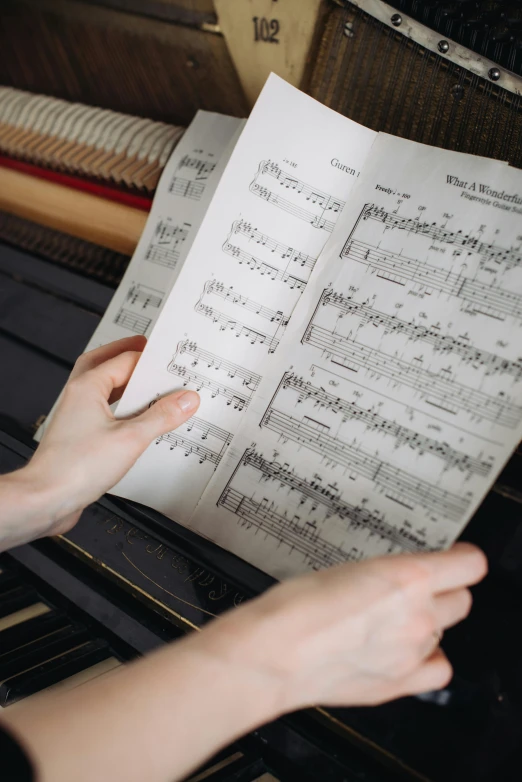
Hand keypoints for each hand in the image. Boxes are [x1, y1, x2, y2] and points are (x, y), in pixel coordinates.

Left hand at [25, 336, 199, 535]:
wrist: (46, 498)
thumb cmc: (75, 467)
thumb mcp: (131, 438)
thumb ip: (161, 417)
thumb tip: (185, 400)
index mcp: (87, 387)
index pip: (125, 360)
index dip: (151, 359)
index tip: (173, 362)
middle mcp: (78, 396)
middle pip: (103, 363)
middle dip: (126, 355)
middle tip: (148, 350)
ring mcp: (76, 416)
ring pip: (102, 388)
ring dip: (123, 382)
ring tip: (147, 382)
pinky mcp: (79, 436)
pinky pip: (102, 411)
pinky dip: (120, 407)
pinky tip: (135, 418)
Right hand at [199, 543, 486, 709]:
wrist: (274, 653)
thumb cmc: (295, 607)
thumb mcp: (346, 568)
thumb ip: (388, 575)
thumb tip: (403, 579)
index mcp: (407, 577)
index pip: (470, 565)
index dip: (463, 559)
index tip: (457, 557)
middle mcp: (418, 615)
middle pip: (461, 599)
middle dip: (444, 590)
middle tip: (420, 588)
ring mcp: (412, 652)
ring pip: (444, 631)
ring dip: (428, 622)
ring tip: (395, 620)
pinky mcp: (400, 682)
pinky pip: (438, 669)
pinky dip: (427, 659)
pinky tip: (406, 652)